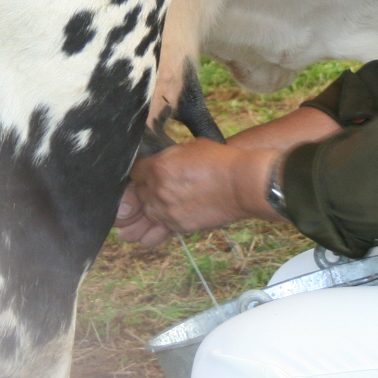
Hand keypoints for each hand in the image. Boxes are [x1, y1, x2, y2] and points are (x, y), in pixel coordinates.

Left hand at [114, 139, 278, 246]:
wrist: (242, 184)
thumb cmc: (220, 161)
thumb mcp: (190, 147)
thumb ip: (168, 156)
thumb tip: (158, 160)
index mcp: (158, 167)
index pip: (134, 172)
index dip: (142, 171)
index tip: (148, 171)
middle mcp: (158, 190)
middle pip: (138, 193)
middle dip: (146, 189)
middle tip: (160, 186)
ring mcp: (167, 211)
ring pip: (146, 213)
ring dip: (152, 208)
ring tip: (166, 202)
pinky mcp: (178, 226)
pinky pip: (158, 230)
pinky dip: (160, 226)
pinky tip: (168, 218)